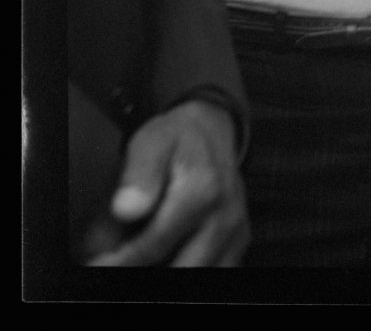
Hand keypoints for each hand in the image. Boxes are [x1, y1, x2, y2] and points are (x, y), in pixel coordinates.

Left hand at [83, 99, 247, 266]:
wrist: (212, 131)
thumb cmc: (176, 140)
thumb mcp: (151, 142)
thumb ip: (139, 174)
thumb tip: (127, 208)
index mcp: (202, 190)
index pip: (153, 246)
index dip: (119, 261)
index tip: (96, 264)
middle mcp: (225, 216)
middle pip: (179, 269)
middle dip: (142, 270)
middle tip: (115, 262)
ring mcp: (234, 233)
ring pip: (198, 273)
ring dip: (167, 269)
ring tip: (139, 257)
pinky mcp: (238, 244)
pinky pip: (215, 270)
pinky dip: (186, 268)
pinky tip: (166, 257)